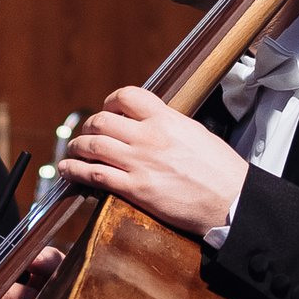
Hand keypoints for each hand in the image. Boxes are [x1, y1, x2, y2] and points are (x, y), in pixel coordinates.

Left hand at [56, 86, 250, 238]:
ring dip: (77, 147)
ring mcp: (140, 163)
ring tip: (74, 151)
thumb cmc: (220, 170)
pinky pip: (94, 175)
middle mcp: (150, 137)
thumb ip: (169, 126)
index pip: (127, 97)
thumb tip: (151, 123)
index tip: (108, 111)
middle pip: (102, 121)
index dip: (111, 102)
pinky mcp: (135, 189)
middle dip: (89, 126)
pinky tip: (67, 171)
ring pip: (93, 146)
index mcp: (167, 119)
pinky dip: (75, 171)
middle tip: (87, 134)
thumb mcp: (195, 133)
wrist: (231, 201)